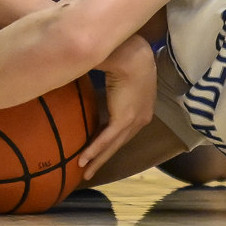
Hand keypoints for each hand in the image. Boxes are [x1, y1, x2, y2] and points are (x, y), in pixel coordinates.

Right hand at [78, 36, 157, 178]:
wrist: (132, 54)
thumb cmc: (128, 58)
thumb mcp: (123, 76)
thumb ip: (114, 86)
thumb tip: (99, 87)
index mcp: (143, 107)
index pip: (126, 130)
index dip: (112, 142)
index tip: (101, 151)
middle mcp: (141, 117)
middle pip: (120, 142)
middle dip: (104, 157)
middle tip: (90, 170)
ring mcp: (134, 120)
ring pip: (113, 145)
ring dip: (97, 159)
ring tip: (85, 171)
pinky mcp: (124, 120)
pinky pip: (106, 139)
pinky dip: (93, 150)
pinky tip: (82, 160)